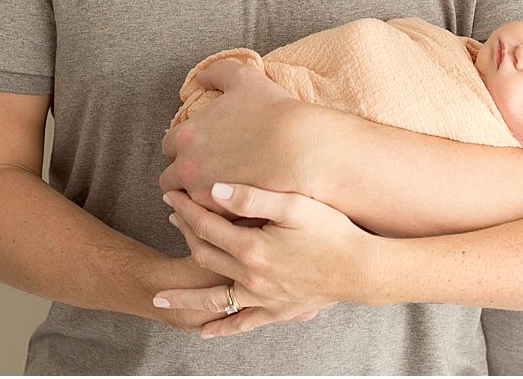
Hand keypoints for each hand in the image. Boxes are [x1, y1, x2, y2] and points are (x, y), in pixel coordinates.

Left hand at [154, 183, 378, 337]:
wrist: (362, 269)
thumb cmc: (333, 231)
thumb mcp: (295, 204)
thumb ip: (253, 196)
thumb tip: (214, 190)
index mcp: (252, 247)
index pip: (206, 225)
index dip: (186, 208)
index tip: (172, 194)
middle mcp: (251, 277)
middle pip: (205, 254)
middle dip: (184, 234)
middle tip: (172, 217)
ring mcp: (263, 297)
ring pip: (214, 297)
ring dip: (186, 297)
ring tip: (160, 299)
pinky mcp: (278, 311)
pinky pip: (244, 323)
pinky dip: (223, 328)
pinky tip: (206, 332)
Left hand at [160, 60, 317, 205]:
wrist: (301, 148)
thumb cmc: (274, 112)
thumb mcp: (244, 78)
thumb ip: (216, 71)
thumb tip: (200, 78)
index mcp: (188, 136)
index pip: (170, 145)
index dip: (184, 146)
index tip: (199, 148)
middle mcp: (187, 167)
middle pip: (170, 178)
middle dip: (183, 176)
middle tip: (203, 174)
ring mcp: (203, 194)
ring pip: (187, 202)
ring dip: (196, 197)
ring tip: (216, 194)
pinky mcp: (224, 213)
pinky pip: (211, 218)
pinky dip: (218, 212)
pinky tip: (233, 206)